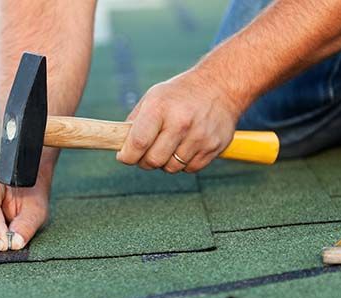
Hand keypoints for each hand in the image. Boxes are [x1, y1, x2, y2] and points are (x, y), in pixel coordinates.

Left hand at [116, 68, 245, 172]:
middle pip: (153, 161)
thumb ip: (135, 122)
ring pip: (171, 168)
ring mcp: (199, 136)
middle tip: (146, 152)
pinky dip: (184, 163)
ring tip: (169, 145)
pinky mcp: (214, 146)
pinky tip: (186, 146)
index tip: (124, 156)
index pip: (137, 144)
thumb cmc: (180, 94)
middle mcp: (180, 122)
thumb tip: (119, 145)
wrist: (222, 85)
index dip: (126, 156)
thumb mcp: (153, 97)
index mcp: (160, 108)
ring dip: (165, 162)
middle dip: (145, 161)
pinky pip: (190, 169)